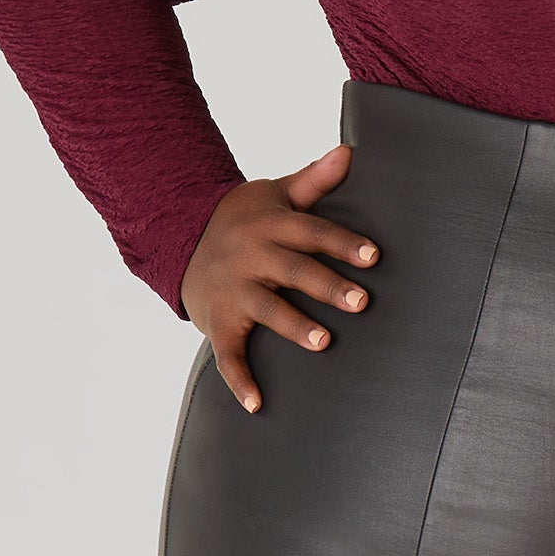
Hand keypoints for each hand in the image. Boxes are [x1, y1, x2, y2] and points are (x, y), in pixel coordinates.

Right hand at [179, 143, 378, 412]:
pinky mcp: (218, 322)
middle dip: (327, 286)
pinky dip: (239, 380)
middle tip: (362, 302)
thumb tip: (349, 151)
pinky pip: (228, 354)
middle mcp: (251, 256)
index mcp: (271, 225)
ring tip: (323, 342)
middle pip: (294, 270)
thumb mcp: (275, 194)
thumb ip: (314, 181)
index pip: (313, 232)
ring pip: (266, 309)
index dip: (343, 242)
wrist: (180, 238)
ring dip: (293, 326)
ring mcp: (233, 291)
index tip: (374, 255)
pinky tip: (257, 405)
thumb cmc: (244, 220)